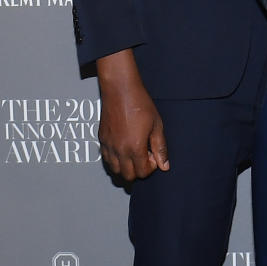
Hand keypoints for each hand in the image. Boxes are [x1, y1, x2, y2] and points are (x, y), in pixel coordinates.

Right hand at [95, 50, 168, 180]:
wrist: (120, 90)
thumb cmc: (140, 104)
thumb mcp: (156, 126)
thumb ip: (160, 148)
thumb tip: (164, 165)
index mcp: (135, 147)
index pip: (142, 172)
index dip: (151, 167)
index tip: (153, 155)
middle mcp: (119, 150)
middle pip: (128, 176)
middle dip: (139, 170)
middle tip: (145, 155)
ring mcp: (109, 145)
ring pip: (115, 170)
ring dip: (126, 166)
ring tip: (134, 152)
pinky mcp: (102, 139)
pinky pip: (106, 159)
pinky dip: (115, 159)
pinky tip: (124, 148)